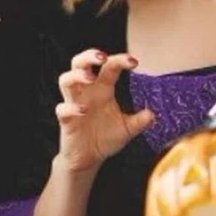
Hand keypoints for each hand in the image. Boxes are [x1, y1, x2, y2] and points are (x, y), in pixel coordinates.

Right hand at [55, 49, 154, 173]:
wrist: (88, 159)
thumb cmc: (106, 138)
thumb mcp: (127, 129)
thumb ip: (139, 121)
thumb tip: (153, 114)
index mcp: (102, 89)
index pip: (109, 67)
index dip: (120, 60)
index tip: (134, 62)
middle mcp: (87, 92)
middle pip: (80, 63)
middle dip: (89, 56)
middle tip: (102, 57)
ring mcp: (74, 103)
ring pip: (66, 80)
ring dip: (76, 75)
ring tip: (90, 78)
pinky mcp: (65, 119)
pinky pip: (62, 108)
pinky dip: (71, 107)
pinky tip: (83, 111)